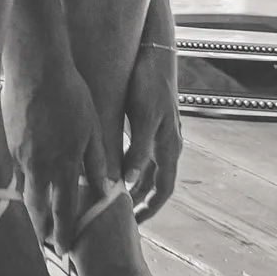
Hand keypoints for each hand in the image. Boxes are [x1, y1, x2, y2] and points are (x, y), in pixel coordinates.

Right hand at [2, 40, 113, 254]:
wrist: (37, 67)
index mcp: (63, 164)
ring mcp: (18, 154)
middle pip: (36, 208)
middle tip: (43, 244)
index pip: (63, 210)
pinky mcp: (6, 141)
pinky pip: (10, 171)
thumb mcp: (92, 128)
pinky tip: (17, 187)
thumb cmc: (70, 94)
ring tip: (31, 222)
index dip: (63, 233)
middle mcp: (38, 165)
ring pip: (21, 193)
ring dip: (26, 211)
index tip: (62, 251)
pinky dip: (15, 184)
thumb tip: (106, 188)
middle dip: (40, 229)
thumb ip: (97, 161)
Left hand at [122, 17, 183, 219]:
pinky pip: (138, 151)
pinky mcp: (147, 120)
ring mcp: (159, 132)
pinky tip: (107, 164)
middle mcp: (167, 143)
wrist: (154, 50)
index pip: (163, 189)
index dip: (150, 209)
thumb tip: (128, 182)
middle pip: (152, 182)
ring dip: (130, 183)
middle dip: (137, 200)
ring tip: (107, 195)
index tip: (134, 225)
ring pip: (144, 168)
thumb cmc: (150, 82)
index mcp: (169, 146)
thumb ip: (137, 150)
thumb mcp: (144, 117)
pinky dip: (125, 163)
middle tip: (115, 215)